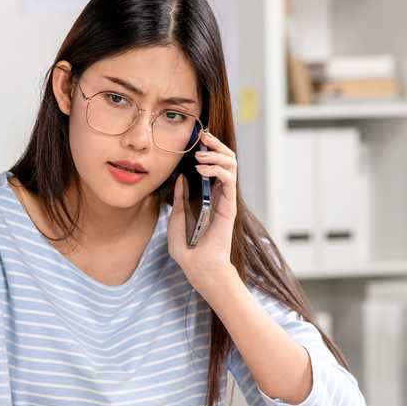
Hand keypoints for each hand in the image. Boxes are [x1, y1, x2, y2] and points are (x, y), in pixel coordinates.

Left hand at [167, 130, 239, 295]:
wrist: (199, 268)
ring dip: (216, 155)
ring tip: (200, 157)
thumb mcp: (175, 220)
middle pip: (226, 160)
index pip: (214, 166)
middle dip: (216, 145)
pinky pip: (229, 180)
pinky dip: (217, 170)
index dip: (208, 150)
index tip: (197, 139)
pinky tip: (202, 170)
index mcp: (208, 197)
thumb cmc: (188, 249)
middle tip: (203, 137)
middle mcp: (220, 195)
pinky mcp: (229, 206)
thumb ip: (179, 200)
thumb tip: (180, 179)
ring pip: (231, 165)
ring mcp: (226, 199)